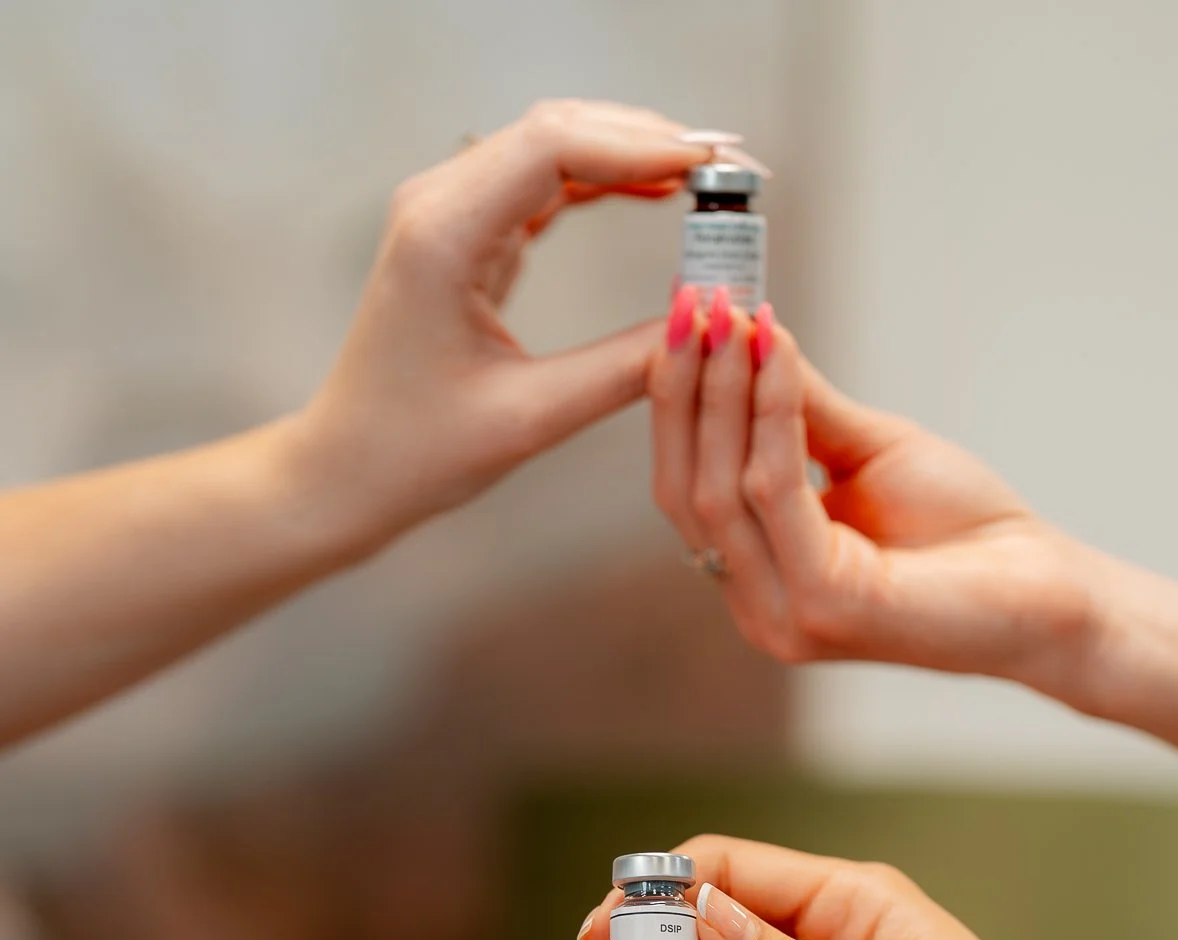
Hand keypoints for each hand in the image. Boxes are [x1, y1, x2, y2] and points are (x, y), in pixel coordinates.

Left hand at [302, 101, 715, 546]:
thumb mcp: (529, 419)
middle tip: (732, 171)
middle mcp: (439, 205)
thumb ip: (622, 369)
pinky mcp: (462, 236)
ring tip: (707, 180)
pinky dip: (601, 181)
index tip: (713, 168)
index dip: (643, 146)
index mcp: (443, 235)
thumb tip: (702, 327)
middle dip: (651, 141)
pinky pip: (541, 183)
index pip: (556, 148)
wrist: (346, 473)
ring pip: (554, 147)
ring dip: (631, 155)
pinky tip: (654, 193)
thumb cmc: (412, 453)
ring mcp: (448, 214)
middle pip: (560, 129)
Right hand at [650, 298, 1099, 695]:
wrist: (1044, 591)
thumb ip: (800, 410)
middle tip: (691, 301)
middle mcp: (760, 605)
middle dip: (685, 388)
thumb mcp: (867, 452)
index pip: (688, 485)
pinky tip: (778, 355)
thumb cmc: (965, 532)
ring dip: (722, 391)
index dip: (679, 399)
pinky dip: (771, 416)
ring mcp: (784, 614)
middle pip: (686, 489)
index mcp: (761, 576)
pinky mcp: (821, 606)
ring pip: (719, 490)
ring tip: (731, 315)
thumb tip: (744, 333)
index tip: (685, 313)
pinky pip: (774, 493)